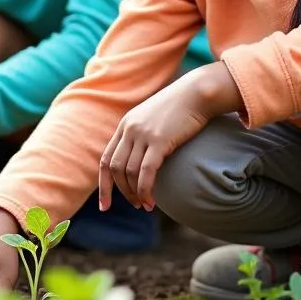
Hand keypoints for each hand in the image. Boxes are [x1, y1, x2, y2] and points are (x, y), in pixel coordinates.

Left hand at [99, 61, 239, 211]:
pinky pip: (145, 172)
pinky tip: (151, 201)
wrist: (196, 93)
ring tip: (145, 205)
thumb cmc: (180, 110)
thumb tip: (143, 160)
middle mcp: (129, 129)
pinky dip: (145, 190)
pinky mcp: (159, 140)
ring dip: (134, 193)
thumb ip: (144, 137)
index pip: (105, 159)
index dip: (104, 185)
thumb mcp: (154, 121)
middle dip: (120, 192)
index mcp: (125, 126)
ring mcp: (142, 134)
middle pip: (114, 168)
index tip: (105, 206)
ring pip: (129, 172)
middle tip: (134, 205)